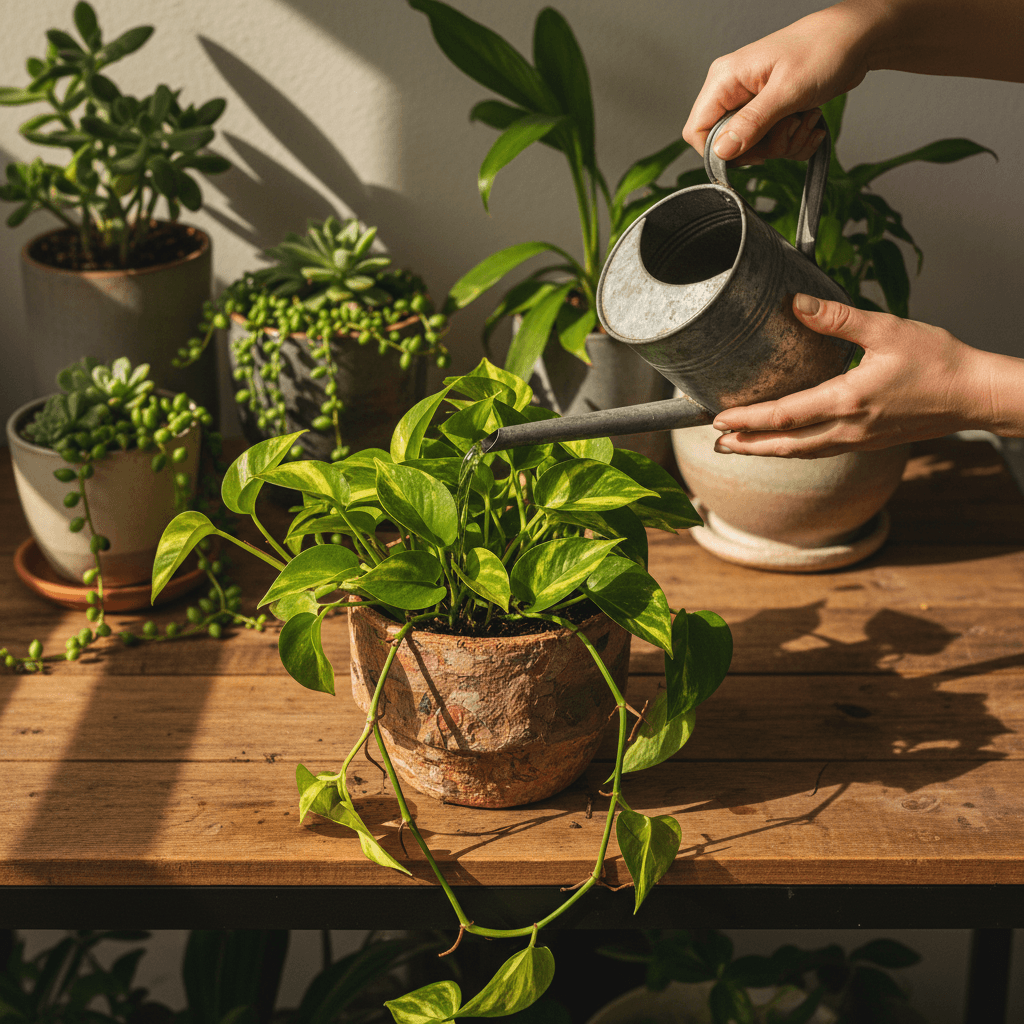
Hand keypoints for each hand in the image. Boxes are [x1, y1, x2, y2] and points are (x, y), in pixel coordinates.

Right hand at [682, 3, 875, 163]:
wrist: (856, 39)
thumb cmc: (823, 49)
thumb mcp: (786, 91)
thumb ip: (751, 124)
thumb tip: (721, 151)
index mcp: (725, 79)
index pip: (697, 130)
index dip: (719, 151)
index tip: (750, 153)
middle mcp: (734, 92)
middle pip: (728, 145)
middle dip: (763, 148)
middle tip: (789, 128)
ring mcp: (752, 103)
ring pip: (753, 148)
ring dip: (785, 144)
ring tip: (805, 119)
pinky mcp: (771, 112)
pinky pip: (773, 144)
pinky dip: (795, 142)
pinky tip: (810, 123)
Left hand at [710, 294, 1003, 457]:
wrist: (975, 394)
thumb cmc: (938, 362)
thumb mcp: (886, 329)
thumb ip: (836, 318)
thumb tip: (796, 303)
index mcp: (847, 401)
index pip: (783, 416)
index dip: (747, 420)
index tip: (719, 419)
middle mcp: (848, 428)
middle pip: (785, 445)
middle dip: (748, 445)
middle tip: (717, 442)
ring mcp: (858, 440)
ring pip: (802, 452)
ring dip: (767, 450)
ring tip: (740, 447)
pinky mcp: (868, 442)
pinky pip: (820, 450)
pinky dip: (794, 448)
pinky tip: (785, 442)